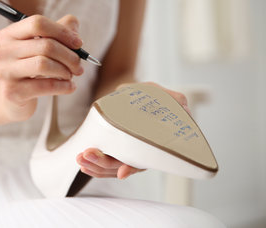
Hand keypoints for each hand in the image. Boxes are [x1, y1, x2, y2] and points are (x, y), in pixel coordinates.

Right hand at [0, 14, 83, 123]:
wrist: (9, 100)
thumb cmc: (28, 69)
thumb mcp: (40, 47)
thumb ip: (58, 30)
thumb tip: (73, 24)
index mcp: (8, 35)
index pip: (38, 23)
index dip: (62, 32)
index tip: (78, 43)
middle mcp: (2, 51)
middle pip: (45, 45)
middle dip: (69, 56)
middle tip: (79, 65)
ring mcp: (5, 72)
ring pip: (44, 64)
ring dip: (65, 70)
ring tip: (70, 75)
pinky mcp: (12, 92)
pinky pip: (45, 86)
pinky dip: (63, 86)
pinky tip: (69, 86)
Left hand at [76, 82, 190, 178]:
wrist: (132, 94)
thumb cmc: (147, 94)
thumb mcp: (161, 93)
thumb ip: (173, 99)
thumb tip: (183, 105)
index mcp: (153, 143)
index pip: (144, 160)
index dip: (133, 167)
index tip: (122, 172)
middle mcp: (140, 152)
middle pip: (123, 165)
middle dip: (104, 163)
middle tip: (87, 154)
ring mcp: (126, 153)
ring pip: (111, 167)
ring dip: (95, 165)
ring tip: (81, 158)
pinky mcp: (114, 150)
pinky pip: (105, 163)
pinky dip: (94, 165)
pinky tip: (82, 162)